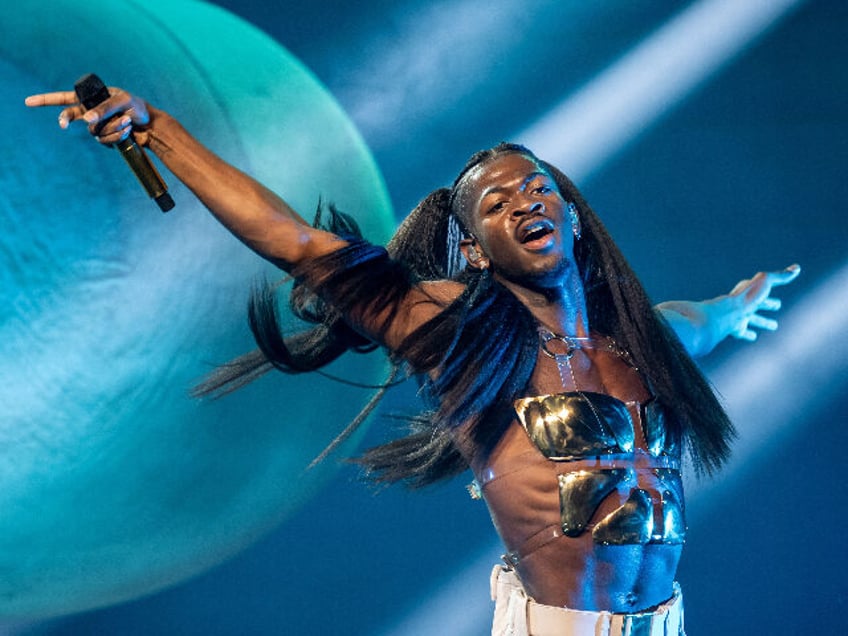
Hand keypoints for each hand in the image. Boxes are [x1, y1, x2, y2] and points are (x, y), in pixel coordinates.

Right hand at [25, 87, 151, 145]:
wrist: (152, 126)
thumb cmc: (138, 108)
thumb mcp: (123, 102)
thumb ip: (104, 108)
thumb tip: (85, 120)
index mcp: (92, 99)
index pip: (65, 99)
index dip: (46, 100)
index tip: (28, 102)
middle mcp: (91, 113)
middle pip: (71, 117)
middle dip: (67, 119)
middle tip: (63, 124)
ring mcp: (98, 127)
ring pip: (93, 131)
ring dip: (112, 127)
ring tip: (126, 122)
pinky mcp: (106, 139)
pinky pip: (104, 140)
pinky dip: (117, 136)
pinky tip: (128, 131)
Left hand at [723, 263, 800, 340]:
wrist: (728, 314)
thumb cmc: (747, 296)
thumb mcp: (765, 281)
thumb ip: (780, 276)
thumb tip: (796, 268)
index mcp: (749, 290)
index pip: (763, 289)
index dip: (770, 289)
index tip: (779, 289)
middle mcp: (743, 303)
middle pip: (758, 303)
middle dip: (767, 304)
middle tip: (777, 306)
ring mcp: (739, 316)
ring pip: (753, 319)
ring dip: (763, 321)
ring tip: (773, 326)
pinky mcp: (736, 328)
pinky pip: (743, 331)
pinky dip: (748, 334)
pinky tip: (753, 337)